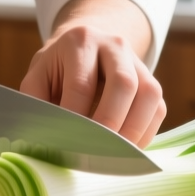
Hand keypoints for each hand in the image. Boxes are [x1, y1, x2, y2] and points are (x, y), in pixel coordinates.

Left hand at [20, 0, 164, 146]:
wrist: (85, 46)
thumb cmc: (58, 68)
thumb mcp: (38, 76)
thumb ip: (36, 102)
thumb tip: (41, 138)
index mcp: (81, 41)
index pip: (82, 83)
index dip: (75, 116)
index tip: (65, 143)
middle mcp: (114, 45)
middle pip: (123, 83)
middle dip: (110, 122)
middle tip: (94, 151)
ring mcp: (137, 62)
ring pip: (149, 94)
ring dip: (133, 130)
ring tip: (115, 154)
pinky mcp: (152, 81)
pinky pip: (158, 108)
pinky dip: (145, 133)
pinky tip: (127, 148)